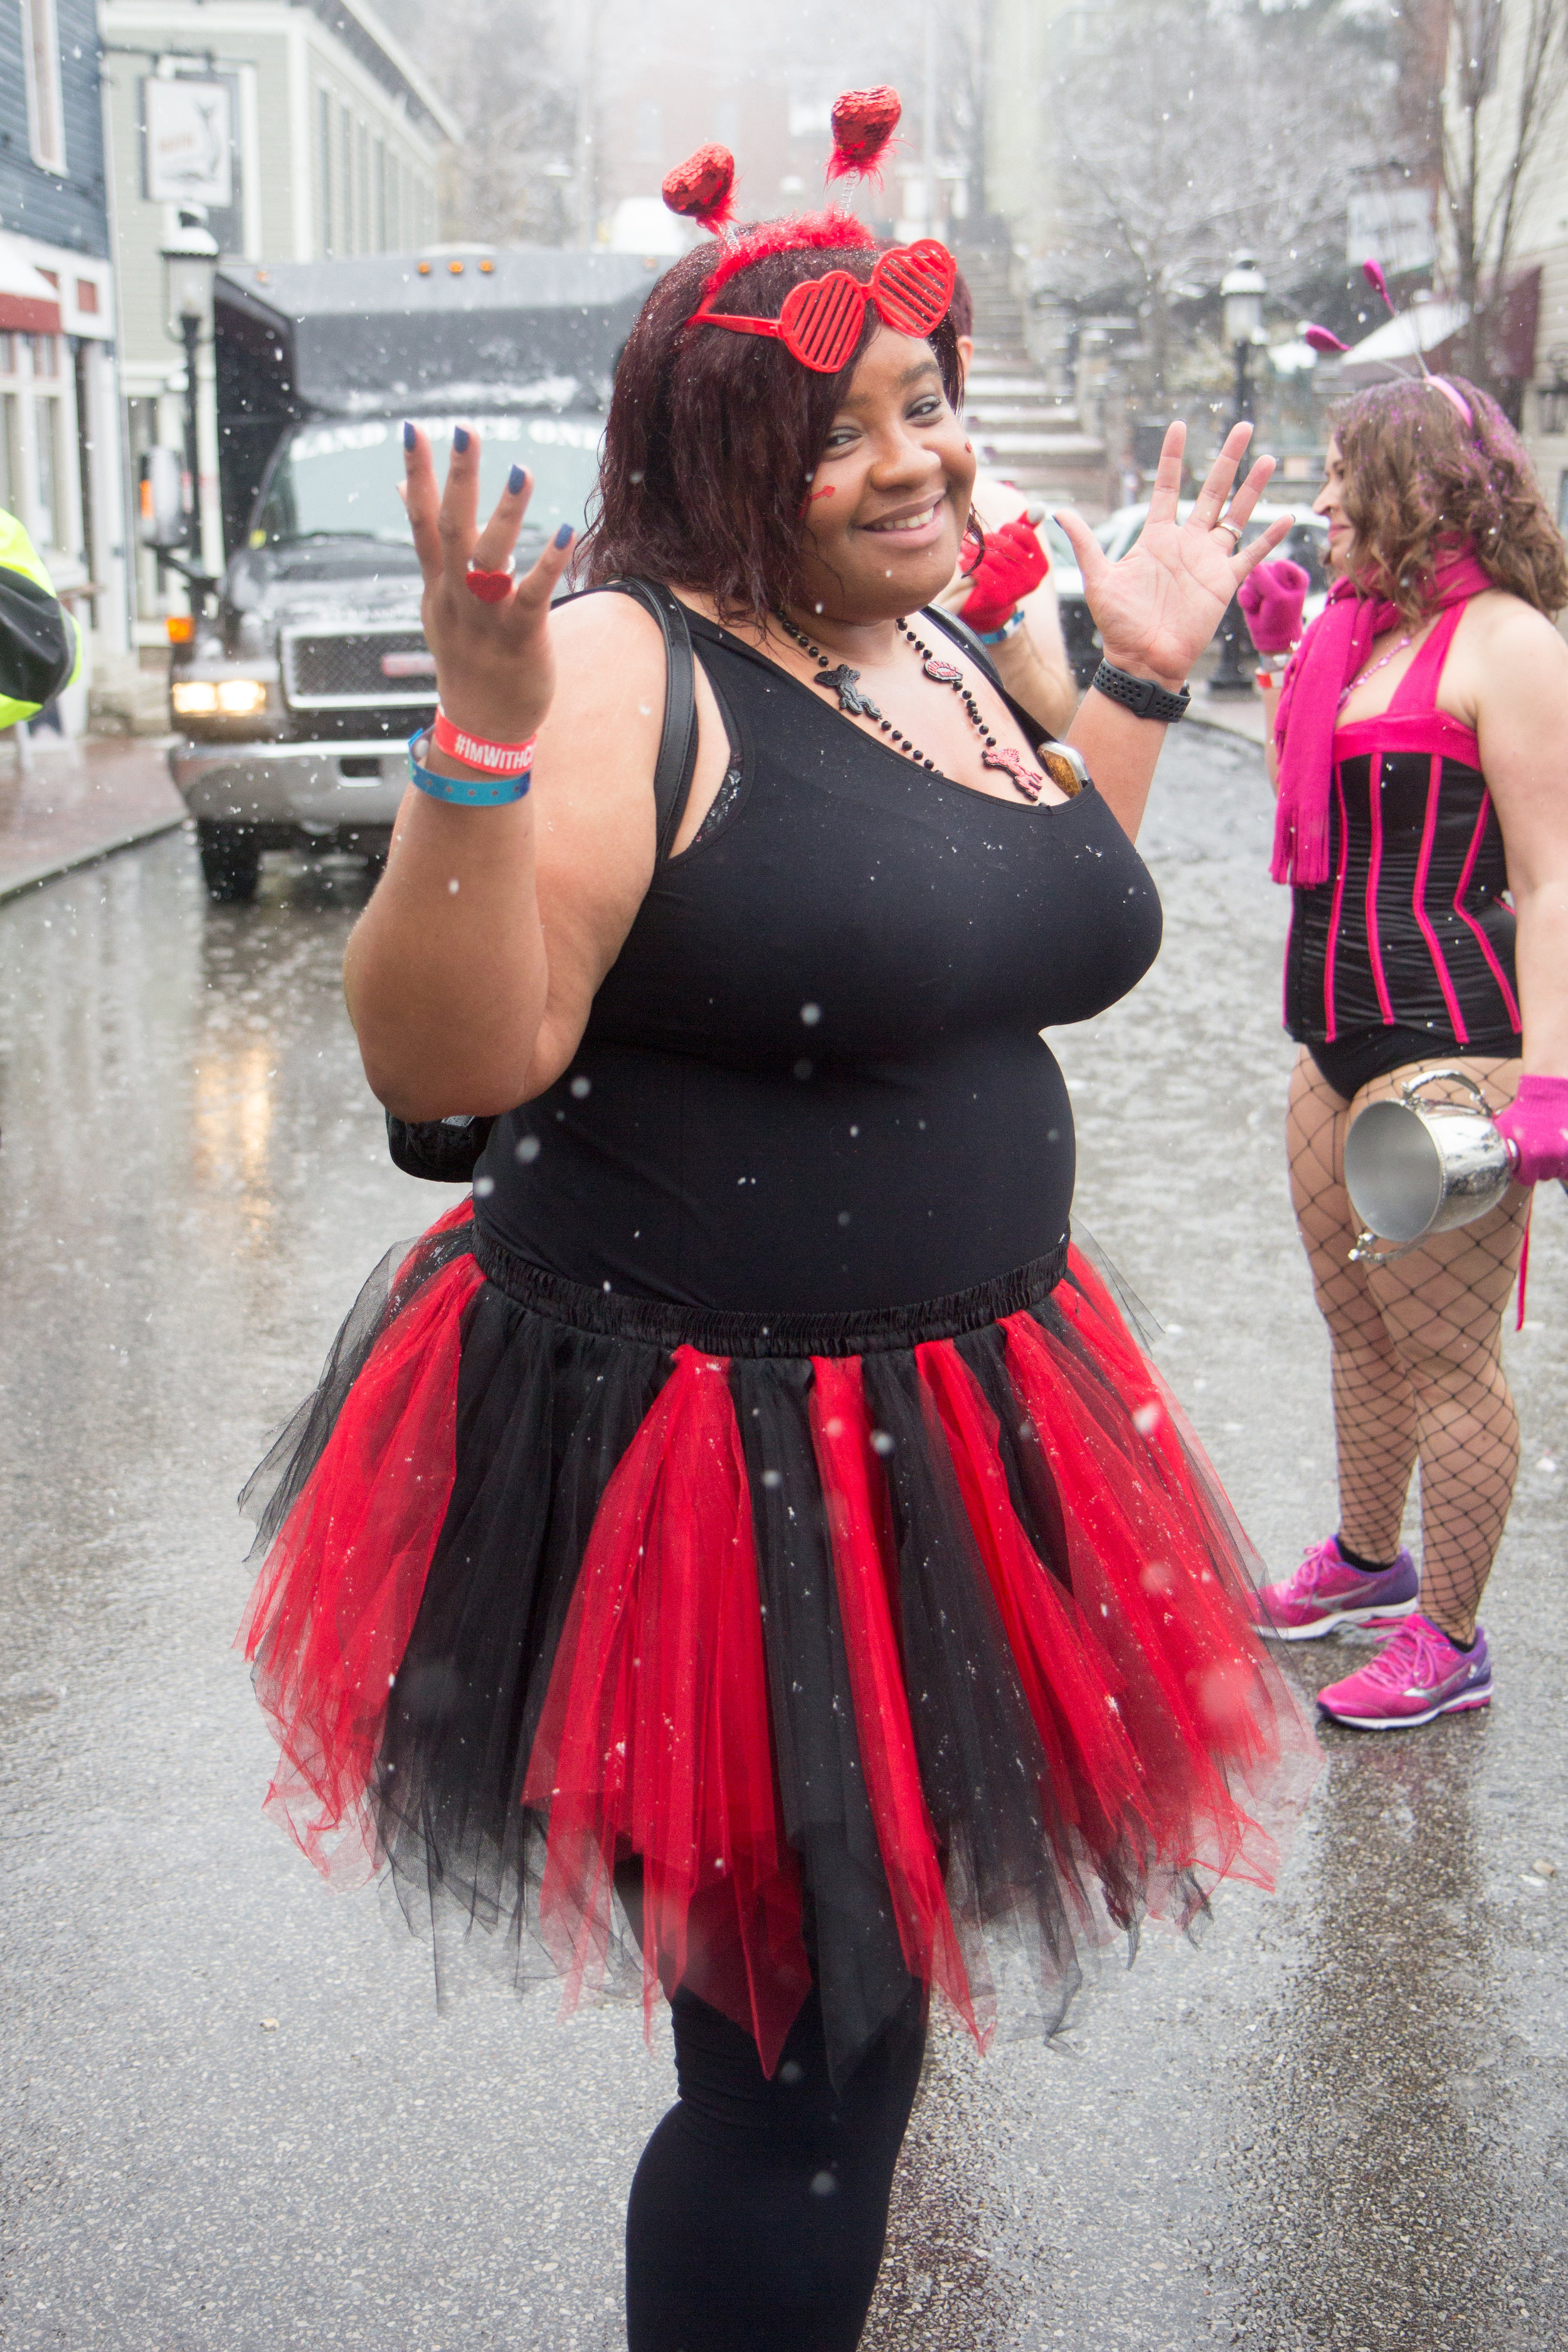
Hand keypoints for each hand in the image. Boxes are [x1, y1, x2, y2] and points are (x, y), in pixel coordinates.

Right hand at [401, 422, 576, 746]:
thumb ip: (428, 547)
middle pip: (452, 530)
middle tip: (465, 430)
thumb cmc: (466, 656)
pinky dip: (549, 564)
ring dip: (505, 514)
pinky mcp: (520, 637)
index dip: (416, 475)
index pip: (421, 521)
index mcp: (438, 585)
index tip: (413, 428)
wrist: (481, 727)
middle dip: (458, 480)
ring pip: (490, 560)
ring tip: (521, 469)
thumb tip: (401, 492)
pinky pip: (533, 596)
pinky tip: (566, 531)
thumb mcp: (436, 602)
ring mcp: (486, 618)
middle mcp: (456, 597)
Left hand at [958, 514, 1048, 633]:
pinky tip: (964, 562)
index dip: (1010, 528)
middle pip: (1008, 546)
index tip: (999, 528)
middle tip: (974, 539)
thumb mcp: (1016, 550)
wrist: (989, 606)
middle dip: (988, 539)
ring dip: (976, 552)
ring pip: (993, 559)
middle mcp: (1033, 578)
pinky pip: (984, 573)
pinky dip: (971, 565)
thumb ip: (1025, 528)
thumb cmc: (1002, 571)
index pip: (1027, 535)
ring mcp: (1017, 590)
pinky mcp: (1000, 598)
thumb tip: (1038, 507)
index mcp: (1040, 564)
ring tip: (966, 550)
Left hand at [1054, 422, 1292, 690]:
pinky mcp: (1224, 583)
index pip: (1167, 486)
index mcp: (1156, 537)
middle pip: (1212, 490)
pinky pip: (1251, 555)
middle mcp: (1186, 543)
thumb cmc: (1118, 624)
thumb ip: (1085, 543)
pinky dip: (1270, 539)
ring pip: (1236, 515)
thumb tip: (1059, 511)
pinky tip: (1287, 517)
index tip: (1179, 426)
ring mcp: (1208, 561)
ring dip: (1253, 488)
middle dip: (1227, 459)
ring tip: (1268, 458)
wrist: (1142, 660)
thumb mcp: (1098, 578)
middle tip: (1243, 427)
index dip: (1173, 457)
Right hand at [1238, 558, 1309, 655]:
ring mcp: (1264, 582)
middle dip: (1263, 588)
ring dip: (1254, 595)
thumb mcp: (1276, 597)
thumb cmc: (1281, 618)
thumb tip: (1248, 566)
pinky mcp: (1252, 590)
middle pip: (1263, 569)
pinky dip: (1246, 601)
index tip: (1281, 595)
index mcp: (1294, 574)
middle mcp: (1279, 575)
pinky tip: (1254, 608)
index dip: (1276, 581)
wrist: (1271, 638)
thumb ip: (1263, 577)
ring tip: (1263, 606)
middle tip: (1270, 602)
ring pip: (1250, 578)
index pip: (1278, 565)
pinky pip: (1243, 589)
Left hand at [1495, 1074, 1567, 1183]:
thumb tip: (1487, 1157)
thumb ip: (1500, 1146)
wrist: (1551, 1096)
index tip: (1525, 1163)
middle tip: (1538, 1152)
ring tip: (1549, 1147)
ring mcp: (1567, 1154)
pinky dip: (1566, 1161)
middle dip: (1540, 1167)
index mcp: (1532, 1155)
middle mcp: (1552, 1157)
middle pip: (1544, 1175)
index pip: (1527, 1179)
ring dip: (1555, 1164)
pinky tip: (1560, 1149)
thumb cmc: (1526, 1110)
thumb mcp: (1505, 1127)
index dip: (1524, 1171)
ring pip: (1559, 1171)